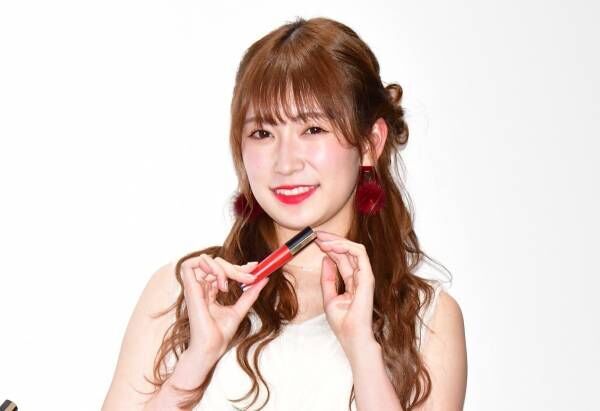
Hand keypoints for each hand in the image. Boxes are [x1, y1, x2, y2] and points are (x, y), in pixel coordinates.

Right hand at [180, 255, 268, 358]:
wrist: (212, 347)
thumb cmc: (220, 333)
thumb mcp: (240, 309)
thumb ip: (250, 294)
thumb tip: (263, 278)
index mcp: (210, 291)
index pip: (223, 269)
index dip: (239, 266)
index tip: (256, 267)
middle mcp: (201, 287)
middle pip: (216, 262)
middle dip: (236, 267)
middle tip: (250, 277)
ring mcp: (194, 287)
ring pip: (205, 260)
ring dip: (222, 267)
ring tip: (229, 285)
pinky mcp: (189, 289)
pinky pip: (191, 265)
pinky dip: (207, 265)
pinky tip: (219, 281)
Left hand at [315, 230, 376, 354]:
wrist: (351, 337)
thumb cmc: (343, 323)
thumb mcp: (329, 296)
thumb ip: (328, 278)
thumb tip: (325, 260)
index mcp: (352, 281)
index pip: (342, 258)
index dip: (329, 248)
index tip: (315, 241)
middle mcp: (360, 277)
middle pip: (347, 251)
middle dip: (332, 240)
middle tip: (316, 235)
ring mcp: (365, 276)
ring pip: (354, 249)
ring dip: (337, 241)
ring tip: (321, 239)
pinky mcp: (367, 278)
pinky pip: (360, 254)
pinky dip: (346, 247)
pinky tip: (332, 246)